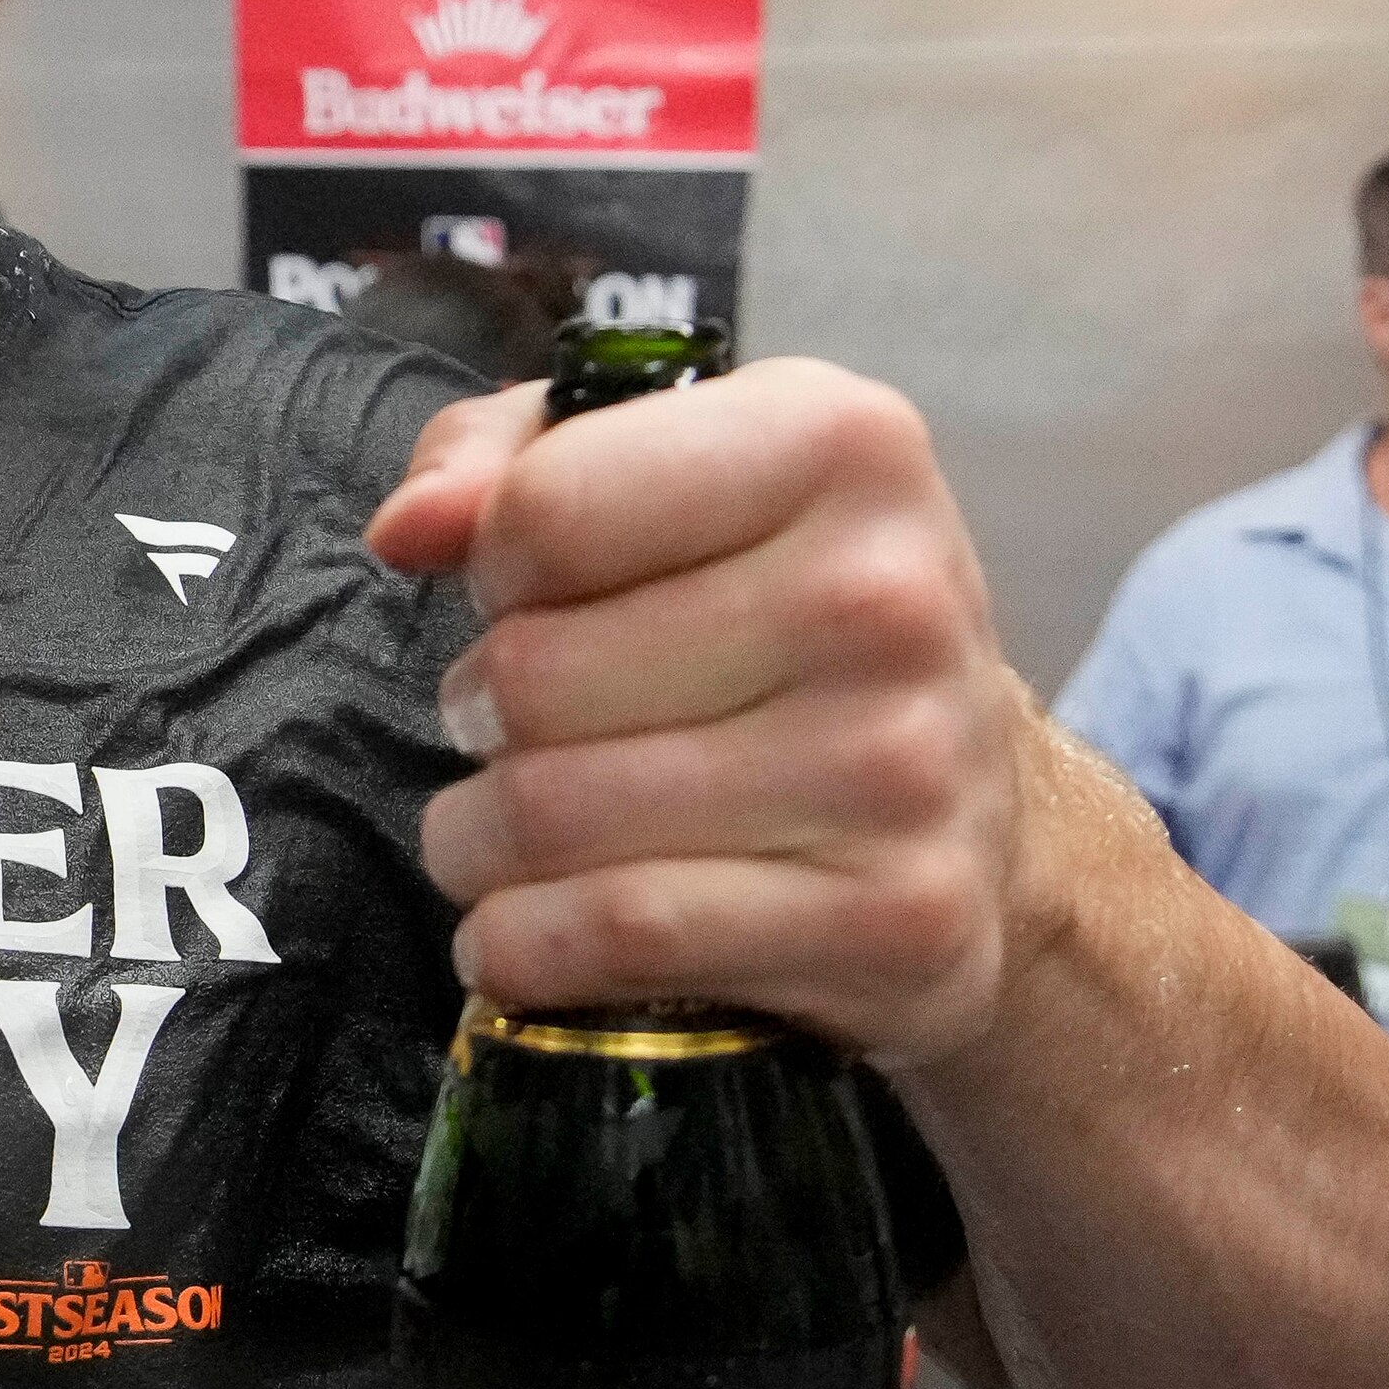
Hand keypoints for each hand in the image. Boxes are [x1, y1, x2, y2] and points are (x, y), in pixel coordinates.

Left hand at [365, 361, 1032, 1063]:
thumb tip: (410, 527)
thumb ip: (505, 457)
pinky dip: (522, 945)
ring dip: (478, 840)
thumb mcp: (665, 474)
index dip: (495, 568)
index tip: (531, 598)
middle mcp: (889, 596)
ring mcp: (902, 768)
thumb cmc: (779, 616)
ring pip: (553, 814)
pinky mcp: (896, 919)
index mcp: (838, 443)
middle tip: (519, 730)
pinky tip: (528, 927)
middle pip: (532, 674)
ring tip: (513, 829)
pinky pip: (616, 934)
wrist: (977, 804)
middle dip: (480, 715)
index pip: (544, 509)